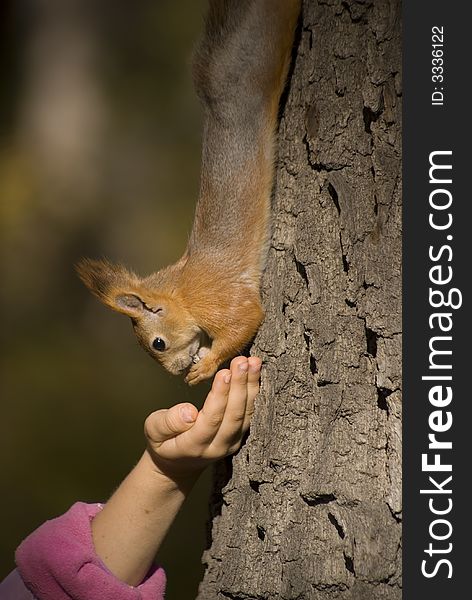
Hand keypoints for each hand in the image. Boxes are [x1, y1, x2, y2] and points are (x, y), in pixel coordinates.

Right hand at [145, 356, 261, 482]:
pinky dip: (254, 391)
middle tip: (241, 362)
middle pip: (233, 415)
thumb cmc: (164, 441)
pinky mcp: (240, 435)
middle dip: (239, 386)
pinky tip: (255, 371)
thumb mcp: (154, 431)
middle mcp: (218, 447)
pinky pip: (251, 412)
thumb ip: (168, 422)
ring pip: (247, 413)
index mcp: (193, 446)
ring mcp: (232, 442)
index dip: (220, 397)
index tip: (224, 373)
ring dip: (251, 386)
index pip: (211, 420)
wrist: (179, 462)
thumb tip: (189, 412)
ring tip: (254, 362)